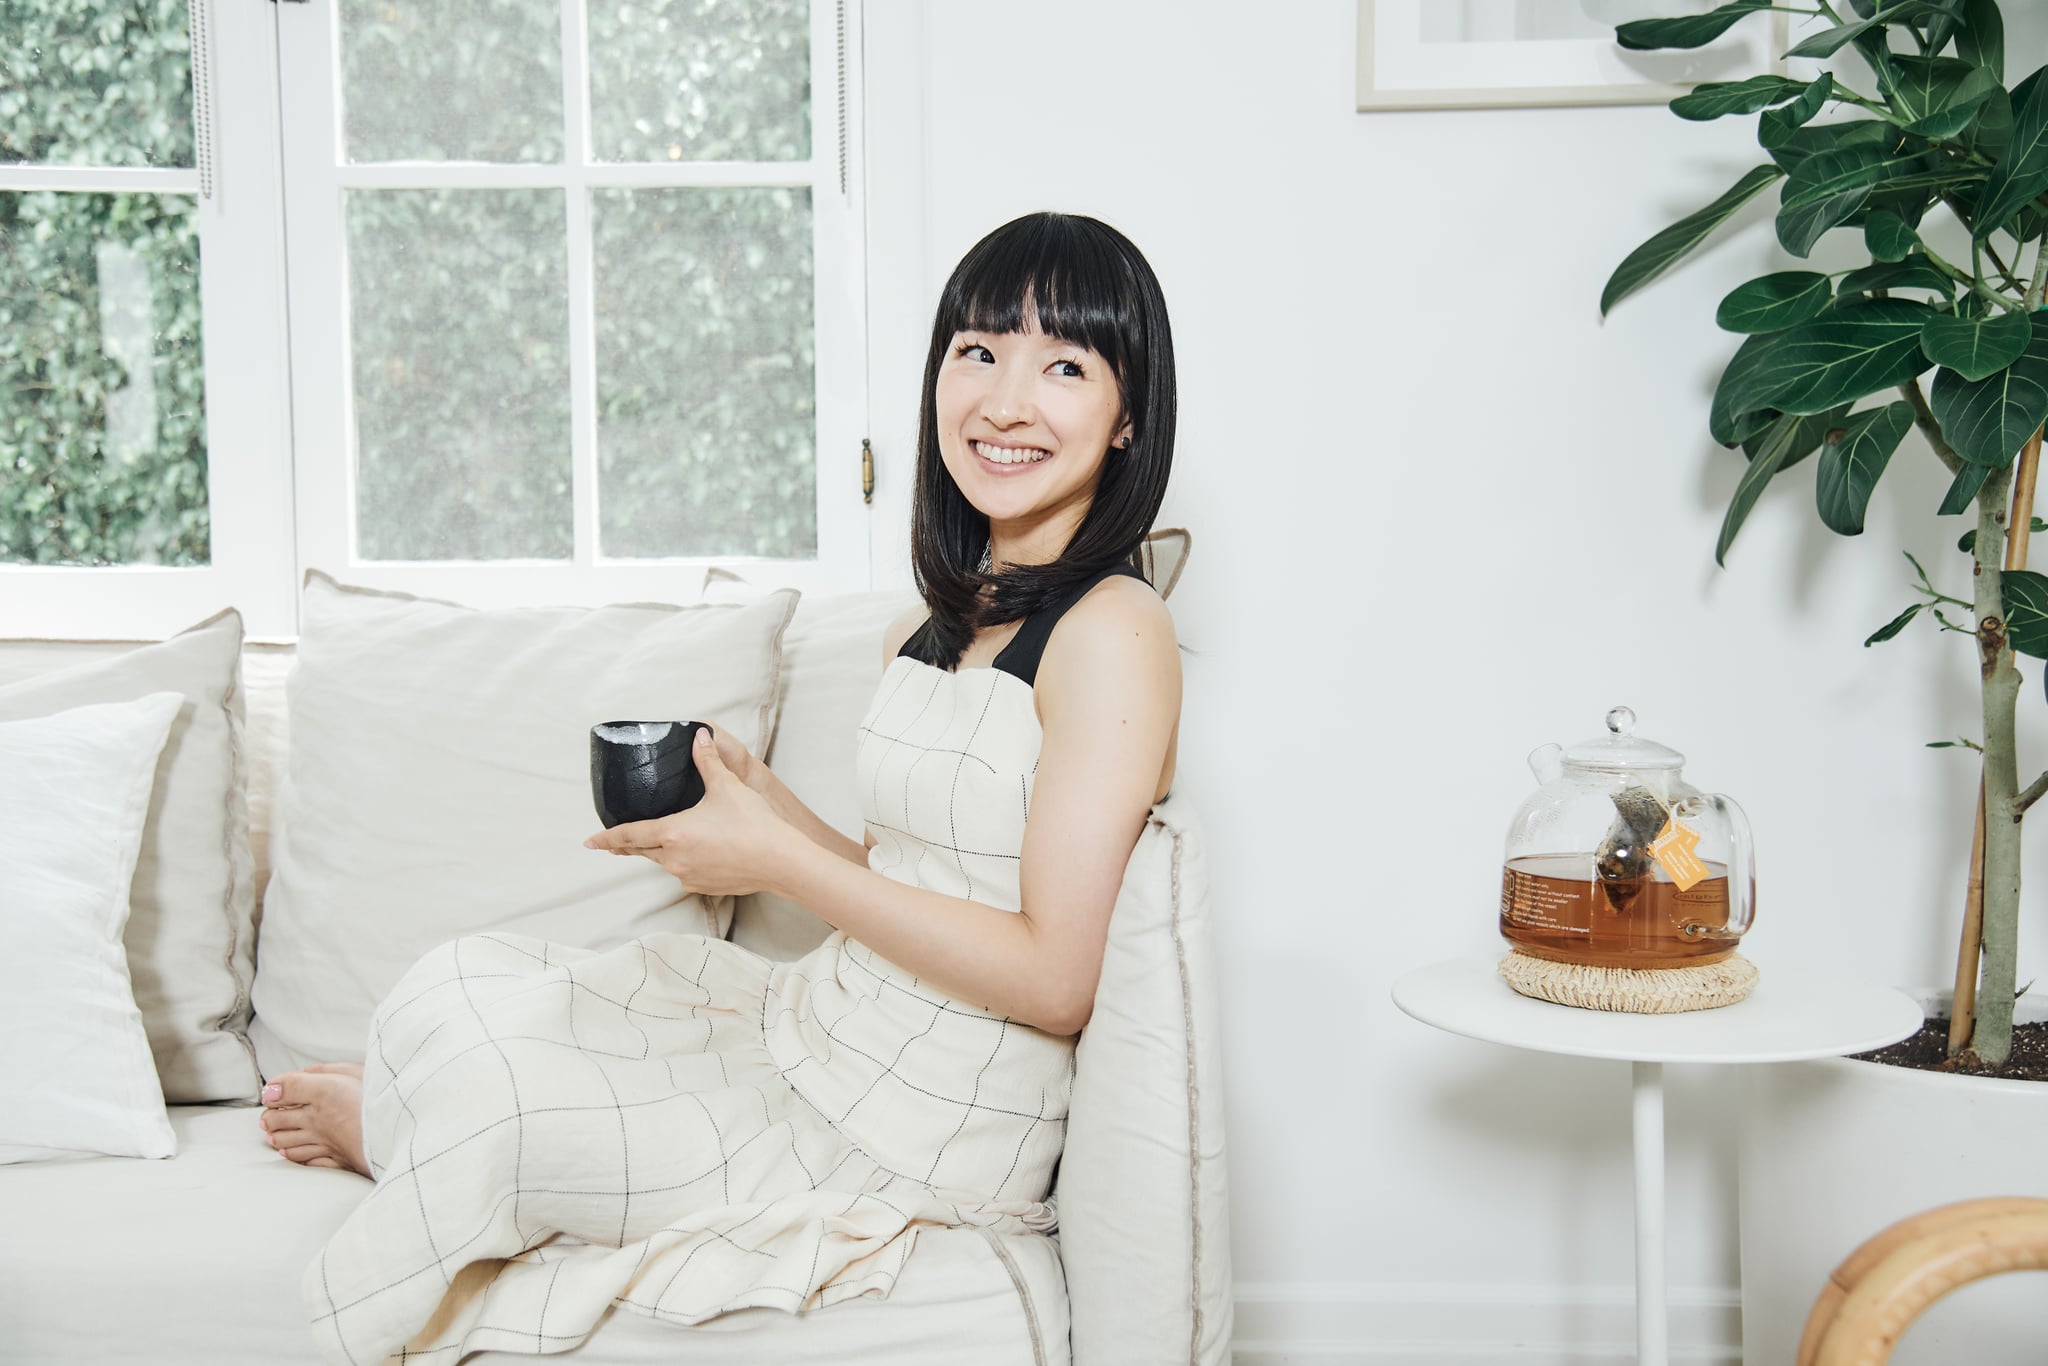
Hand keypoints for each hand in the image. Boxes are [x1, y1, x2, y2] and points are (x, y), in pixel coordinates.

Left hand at [583, 726, 791, 895]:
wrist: (780, 860)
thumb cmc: (752, 823)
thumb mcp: (726, 786)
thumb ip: (707, 761)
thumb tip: (699, 736)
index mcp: (672, 832)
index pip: (629, 835)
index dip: (607, 838)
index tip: (589, 842)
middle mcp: (675, 859)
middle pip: (643, 851)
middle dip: (628, 847)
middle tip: (613, 845)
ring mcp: (690, 876)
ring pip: (666, 863)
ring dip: (661, 853)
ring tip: (664, 843)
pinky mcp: (706, 887)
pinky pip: (686, 874)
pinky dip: (685, 863)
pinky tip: (698, 855)